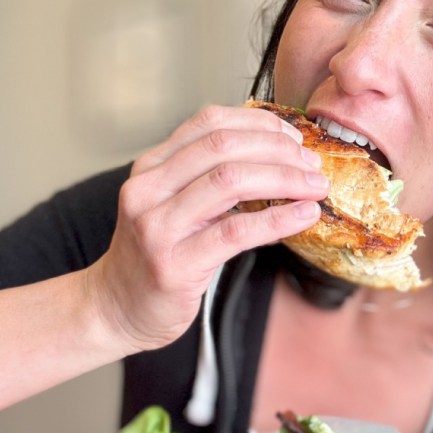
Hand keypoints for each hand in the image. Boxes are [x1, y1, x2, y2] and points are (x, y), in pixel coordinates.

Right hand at [84, 104, 327, 353]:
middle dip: (277, 150)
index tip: (293, 136)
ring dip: (284, 179)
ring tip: (315, 187)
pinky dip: (278, 220)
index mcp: (150, 167)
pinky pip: (236, 232)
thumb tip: (277, 157)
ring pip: (231, 182)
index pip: (208, 123)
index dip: (258, 123)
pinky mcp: (175, 263)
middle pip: (223, 148)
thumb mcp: (173, 205)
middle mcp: (148, 189)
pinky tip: (304, 216)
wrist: (117, 309)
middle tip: (312, 164)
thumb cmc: (155, 256)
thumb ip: (209, 179)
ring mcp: (158, 226)